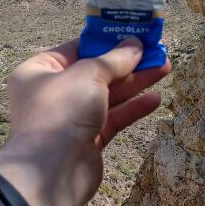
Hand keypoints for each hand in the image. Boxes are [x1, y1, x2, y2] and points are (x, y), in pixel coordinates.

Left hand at [0, 37, 170, 205]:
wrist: (53, 170)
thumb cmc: (61, 110)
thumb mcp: (89, 74)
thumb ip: (114, 60)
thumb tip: (135, 45)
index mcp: (40, 71)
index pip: (76, 49)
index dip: (105, 41)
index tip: (132, 35)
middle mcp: (53, 93)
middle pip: (96, 72)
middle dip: (127, 63)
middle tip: (156, 52)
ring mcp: (71, 118)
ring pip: (108, 96)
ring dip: (136, 83)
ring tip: (165, 68)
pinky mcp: (88, 140)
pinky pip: (113, 118)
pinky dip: (133, 108)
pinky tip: (155, 99)